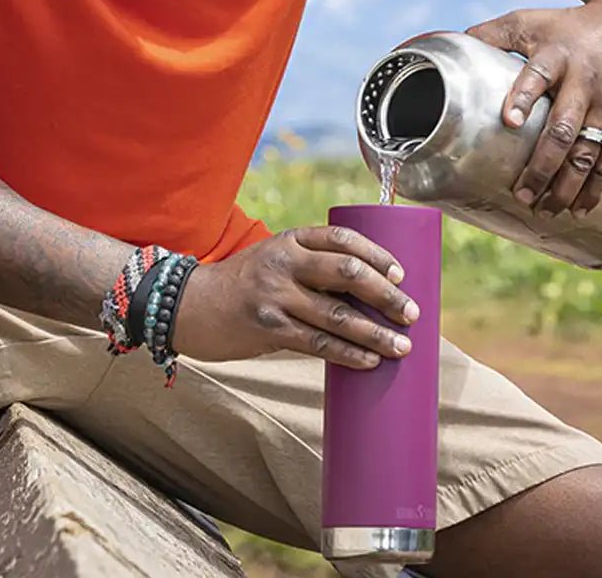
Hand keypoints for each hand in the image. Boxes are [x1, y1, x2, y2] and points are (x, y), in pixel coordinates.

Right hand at [172, 226, 420, 366]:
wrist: (189, 306)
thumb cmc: (244, 283)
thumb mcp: (276, 258)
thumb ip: (312, 267)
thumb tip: (368, 290)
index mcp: (292, 239)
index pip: (343, 239)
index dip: (377, 254)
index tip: (401, 273)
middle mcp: (285, 263)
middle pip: (348, 274)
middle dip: (386, 295)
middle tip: (412, 312)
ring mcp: (276, 297)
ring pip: (337, 315)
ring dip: (375, 333)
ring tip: (401, 346)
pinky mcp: (269, 330)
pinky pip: (318, 343)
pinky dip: (348, 354)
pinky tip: (369, 361)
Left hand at [467, 0, 601, 217]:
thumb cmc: (568, 26)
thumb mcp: (529, 21)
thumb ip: (491, 35)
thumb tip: (447, 50)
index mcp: (555, 55)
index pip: (538, 75)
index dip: (523, 96)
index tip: (509, 120)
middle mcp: (584, 80)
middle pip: (563, 129)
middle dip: (542, 166)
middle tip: (522, 195)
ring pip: (587, 153)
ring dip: (565, 186)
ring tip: (544, 210)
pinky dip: (595, 188)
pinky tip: (578, 210)